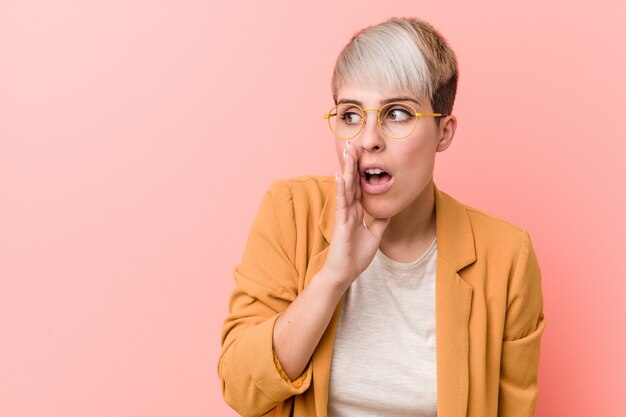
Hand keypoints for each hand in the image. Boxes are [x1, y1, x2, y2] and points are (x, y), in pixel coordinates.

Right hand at [322, 141, 390, 290]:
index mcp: (355, 211)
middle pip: (350, 181)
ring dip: (346, 169)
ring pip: (345, 187)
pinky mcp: (341, 223)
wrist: (344, 273)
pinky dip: (341, 189)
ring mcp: (344, 215)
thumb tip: (389, 209)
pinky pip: (342, 203)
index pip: (358, 186)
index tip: (361, 153)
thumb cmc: (355, 256)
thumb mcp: (375, 235)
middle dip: (351, 163)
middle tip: (351, 143)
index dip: (359, 169)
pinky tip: (340, 176)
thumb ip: (380, 221)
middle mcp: (348, 209)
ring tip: (346, 152)